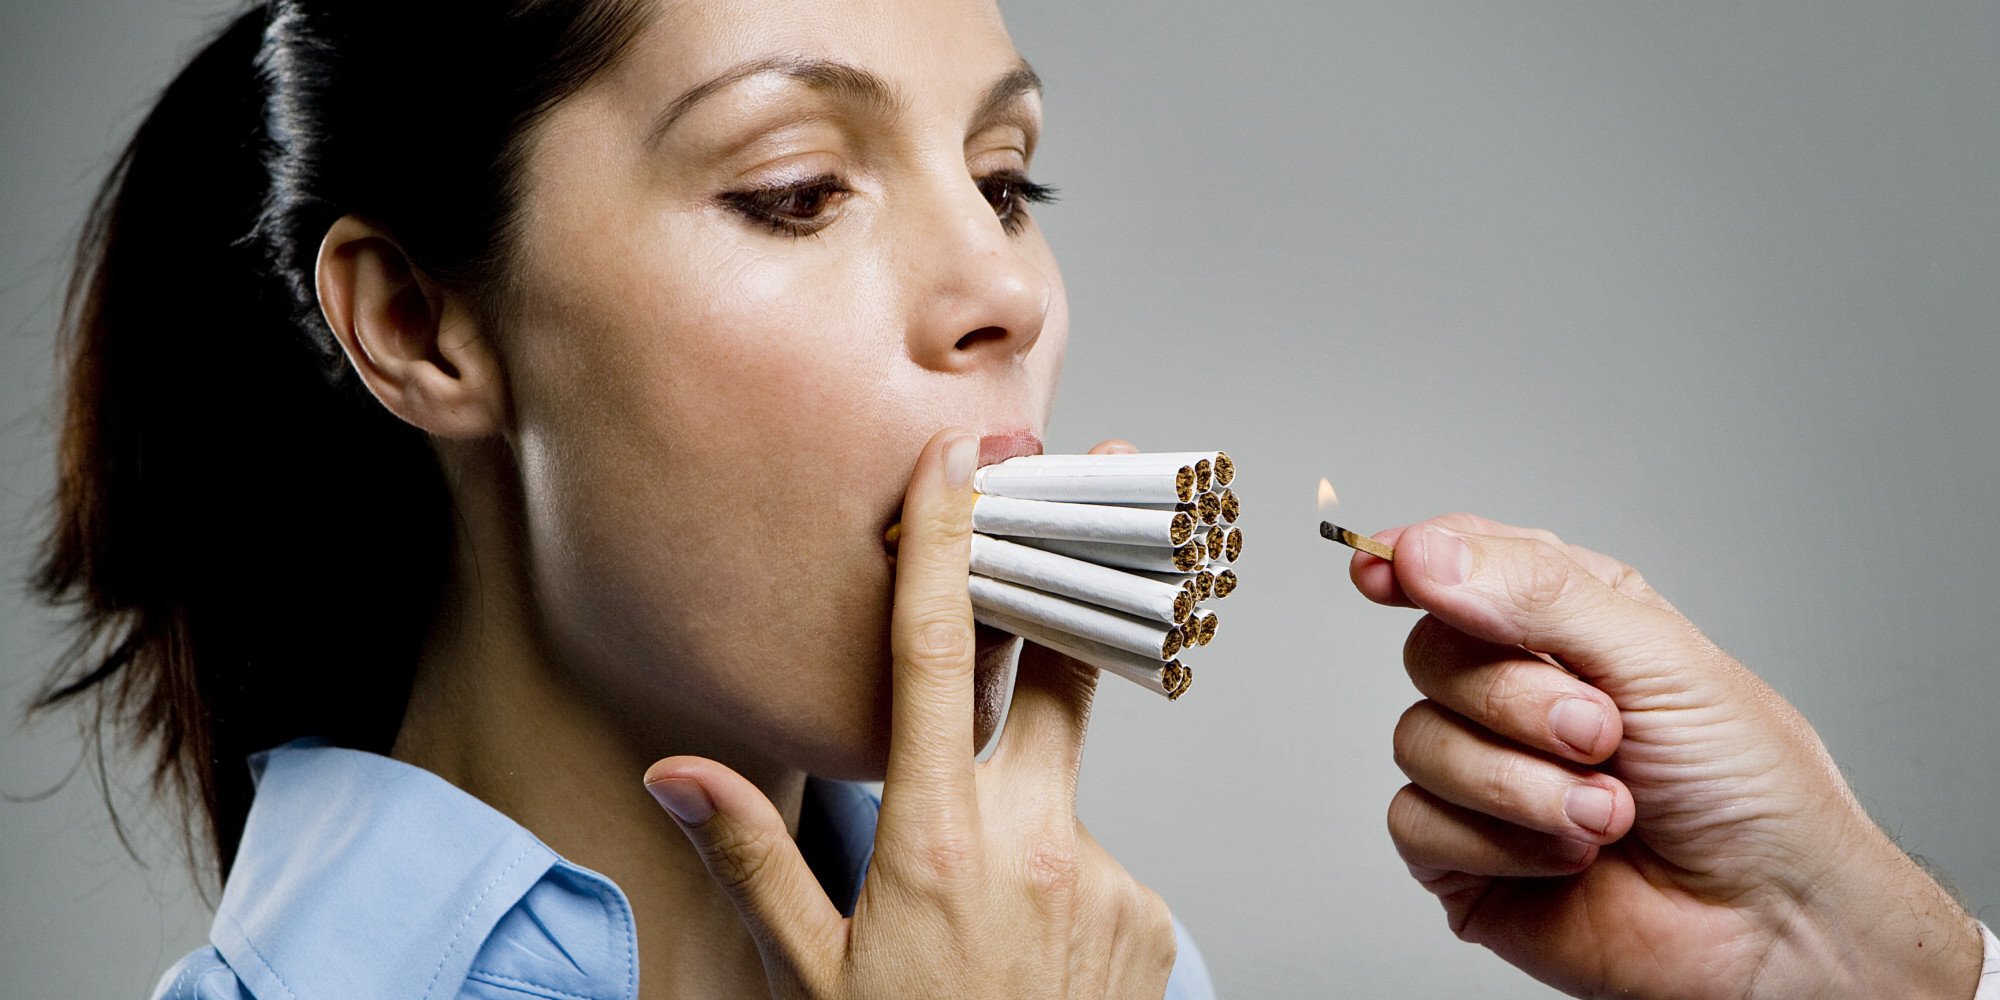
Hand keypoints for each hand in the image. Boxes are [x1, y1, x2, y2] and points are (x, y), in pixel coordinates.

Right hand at [644, 429, 1176, 998]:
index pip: (941, 658)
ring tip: (987, 903)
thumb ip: (748, 856)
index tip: (965, 460)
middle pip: (1064, 662)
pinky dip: (1063, 868)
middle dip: (1078, 566)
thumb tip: (674, 767)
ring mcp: (1106, 875)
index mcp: (932, 839)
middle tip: (1116, 478)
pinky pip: (1101, 853)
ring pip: (1070, 777)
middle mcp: (1033, 840)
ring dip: (1033, 785)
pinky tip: (1028, 941)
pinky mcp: (1151, 912)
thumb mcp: (808, 969)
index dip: (952, 545)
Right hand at [1354, 513, 1981, 999]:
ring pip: (1418, 739)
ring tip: (1608, 813)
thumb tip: (1426, 554)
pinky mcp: (1463, 857)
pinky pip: (1416, 822)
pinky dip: (1499, 841)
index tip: (1383, 569)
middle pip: (1431, 651)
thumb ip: (1536, 592)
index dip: (1416, 561)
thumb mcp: (1657, 657)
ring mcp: (1485, 775)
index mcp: (1567, 624)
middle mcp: (1517, 694)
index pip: (1463, 565)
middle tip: (1601, 733)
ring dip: (1521, 784)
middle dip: (1515, 699)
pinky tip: (1568, 858)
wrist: (1773, 922)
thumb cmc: (1749, 790)